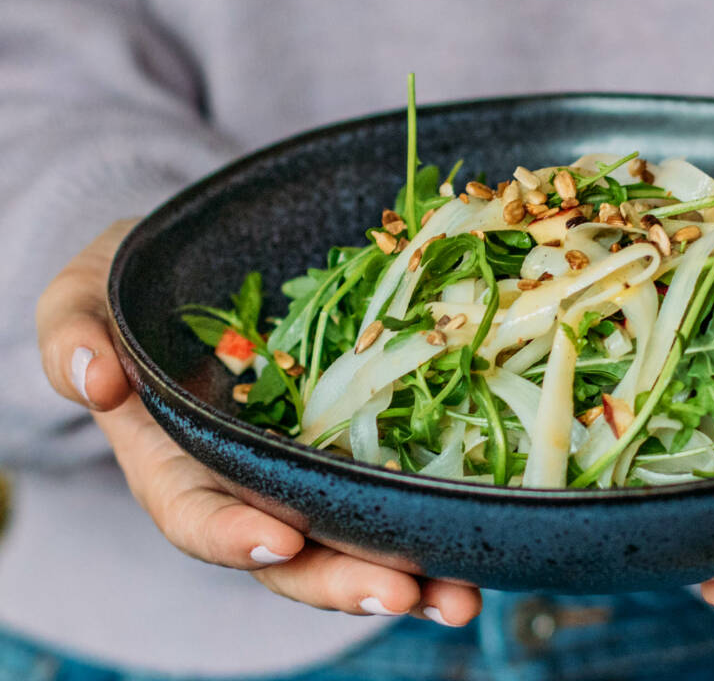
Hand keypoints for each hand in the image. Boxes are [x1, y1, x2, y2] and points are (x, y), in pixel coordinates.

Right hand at [36, 220, 481, 625]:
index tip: (283, 536)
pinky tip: (486, 542)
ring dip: (407, 576)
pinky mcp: (357, 443)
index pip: (198, 515)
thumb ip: (71, 333)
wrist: (198, 270)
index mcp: (176, 462)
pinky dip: (437, 522)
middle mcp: (247, 482)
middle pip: (292, 554)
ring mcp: (307, 469)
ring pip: (353, 540)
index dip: (234, 535)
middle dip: (343, 580)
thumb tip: (96, 379)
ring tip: (461, 600)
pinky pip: (394, 491)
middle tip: (403, 593)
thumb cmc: (130, 284)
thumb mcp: (83, 294)